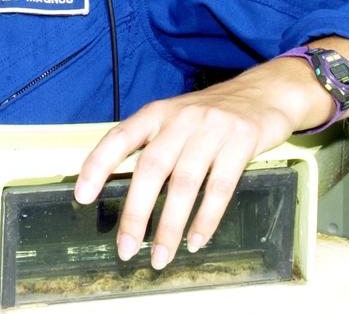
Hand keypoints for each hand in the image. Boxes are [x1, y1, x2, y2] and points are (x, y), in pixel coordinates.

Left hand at [73, 79, 300, 269]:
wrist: (266, 93)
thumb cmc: (212, 114)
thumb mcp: (176, 118)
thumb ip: (153, 144)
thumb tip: (123, 187)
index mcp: (157, 113)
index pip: (120, 138)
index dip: (98, 165)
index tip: (83, 196)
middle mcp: (181, 119)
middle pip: (152, 169)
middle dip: (136, 213)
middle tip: (125, 248)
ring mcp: (212, 130)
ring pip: (185, 184)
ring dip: (170, 226)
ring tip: (160, 256)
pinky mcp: (241, 143)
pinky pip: (220, 187)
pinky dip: (206, 218)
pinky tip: (195, 241)